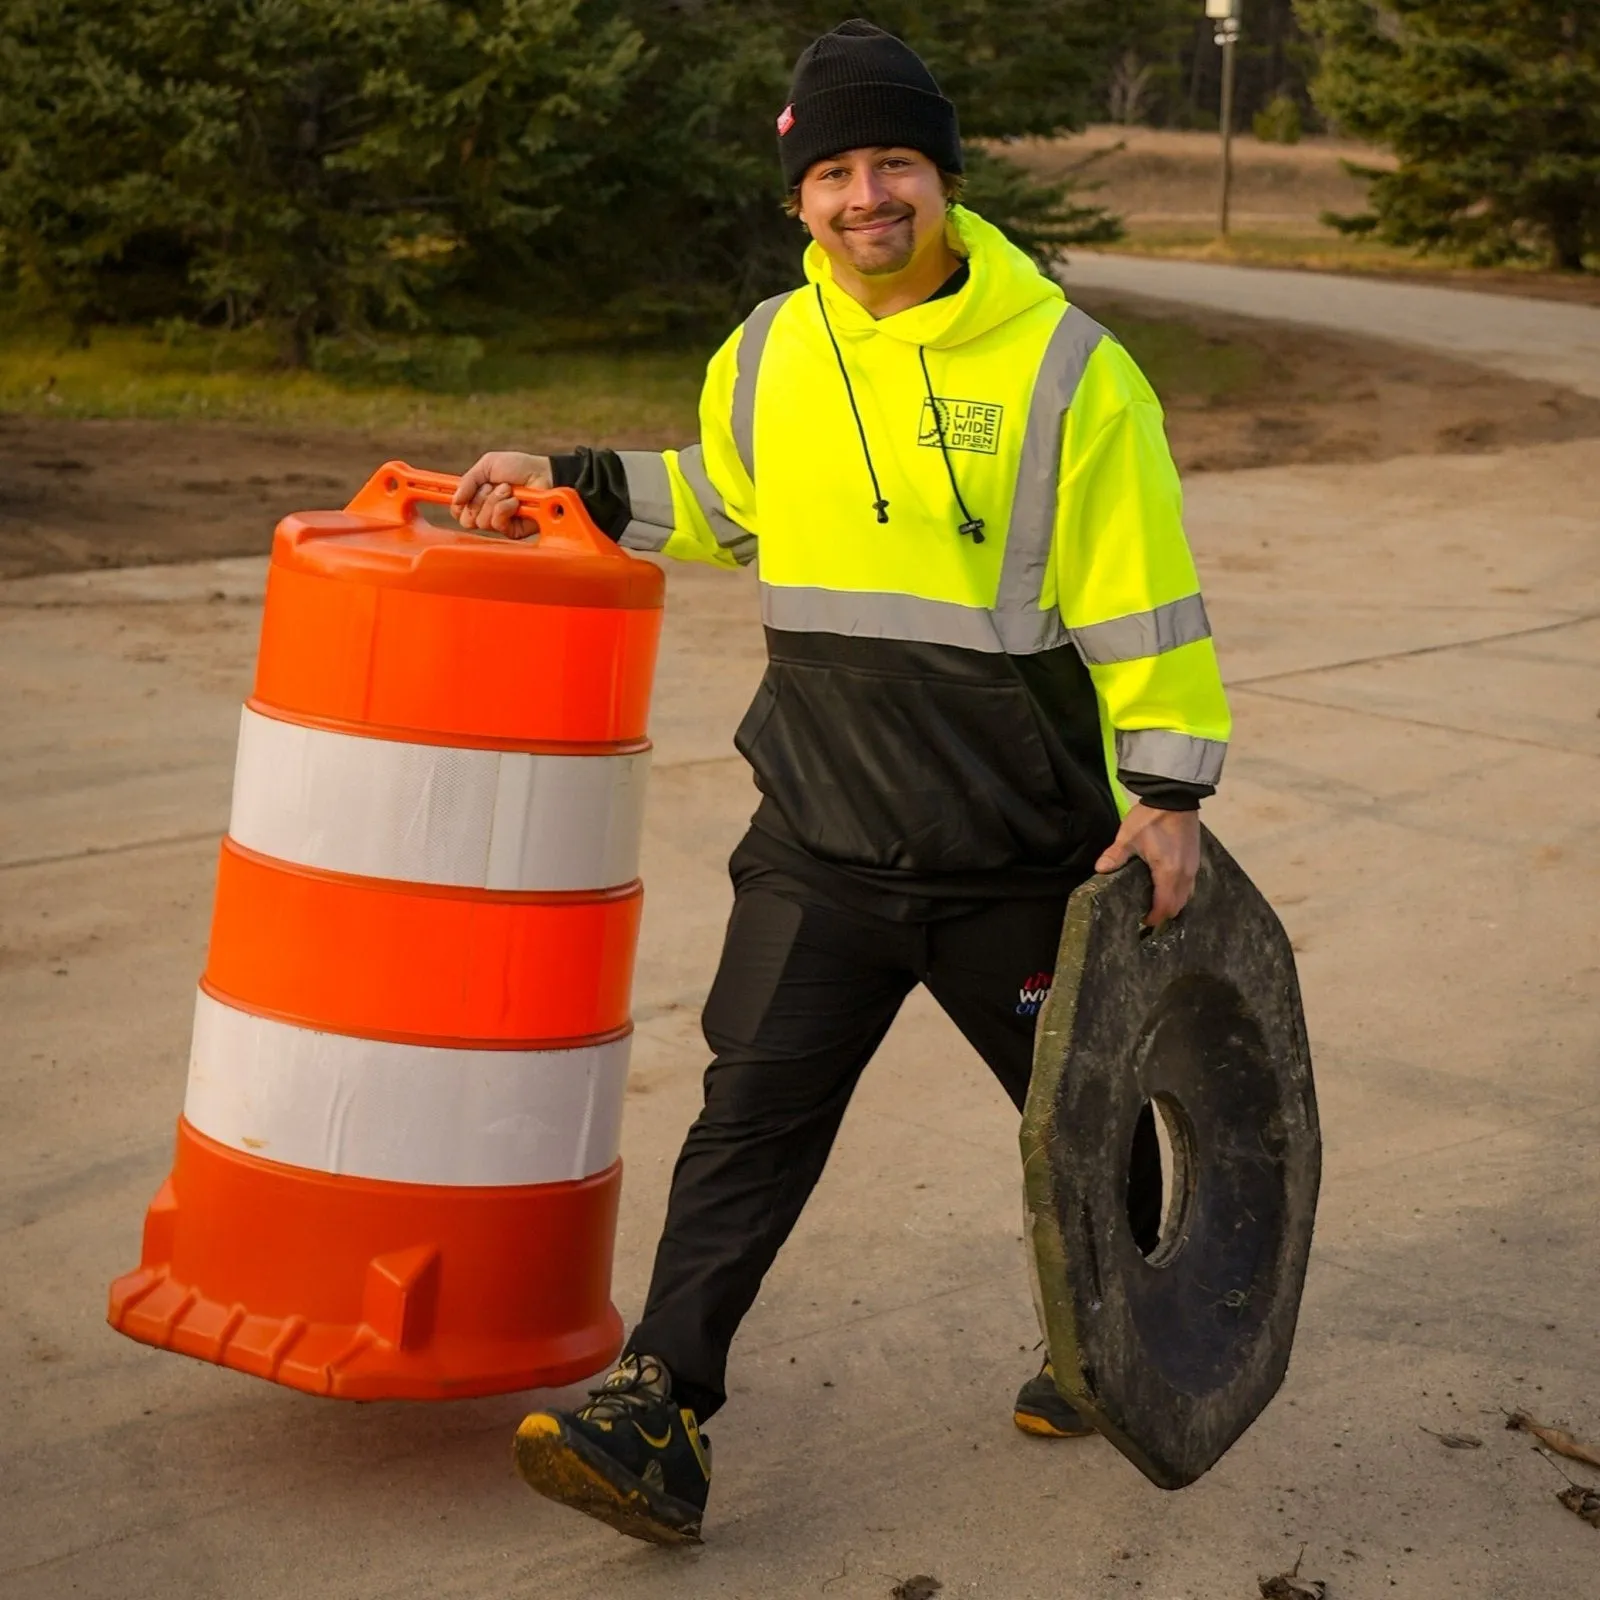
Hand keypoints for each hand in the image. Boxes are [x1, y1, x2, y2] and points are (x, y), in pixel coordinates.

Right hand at [450, 451, 552, 537]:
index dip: (456, 506)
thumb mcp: (487, 465)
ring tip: (508, 490)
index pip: (458, 510)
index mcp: (478, 497)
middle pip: (465, 519)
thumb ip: (468, 481)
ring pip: (480, 521)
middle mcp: (486, 512)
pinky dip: (504, 508)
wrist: (545, 474)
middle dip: (477, 499)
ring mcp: (500, 523)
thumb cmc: (519, 467)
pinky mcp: (512, 531)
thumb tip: (455, 499)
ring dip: (494, 501)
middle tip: (492, 487)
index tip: (459, 498)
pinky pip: (497, 524)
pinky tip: (515, 502)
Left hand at [1095, 803, 1200, 927]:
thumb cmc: (1151, 818)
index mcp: (1169, 873)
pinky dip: (1180, 891)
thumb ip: (1116, 856)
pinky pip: (1190, 884)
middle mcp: (1185, 874)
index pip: (1165, 906)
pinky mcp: (1195, 858)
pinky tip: (1167, 886)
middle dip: (1164, 914)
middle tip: (1147, 914)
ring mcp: (1193, 866)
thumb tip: (1100, 870)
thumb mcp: (1128, 837)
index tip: (1143, 921)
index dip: (1154, 917)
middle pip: (1178, 905)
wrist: (1175, 797)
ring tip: (1156, 902)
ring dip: (1173, 903)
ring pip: (1187, 895)